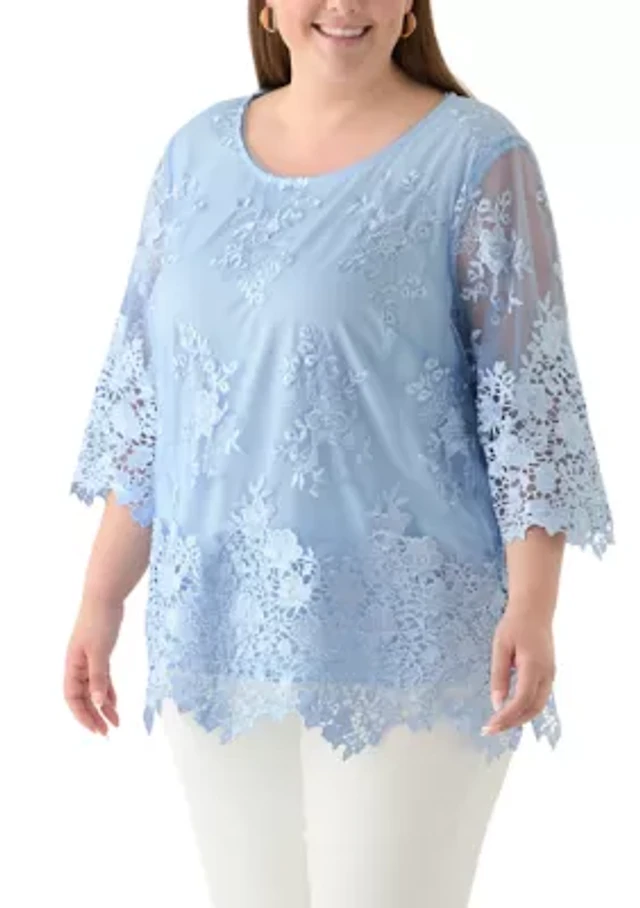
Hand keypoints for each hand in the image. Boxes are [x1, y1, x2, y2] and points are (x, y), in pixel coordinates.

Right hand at [63, 599, 122, 735]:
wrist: (105, 597)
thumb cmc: (99, 622)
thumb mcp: (99, 652)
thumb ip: (98, 677)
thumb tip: (99, 702)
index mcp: (72, 666)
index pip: (73, 697)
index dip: (82, 715)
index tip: (95, 729)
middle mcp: (78, 666)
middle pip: (83, 697)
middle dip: (93, 715)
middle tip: (106, 732)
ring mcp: (89, 660)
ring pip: (94, 689)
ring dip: (103, 706)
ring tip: (115, 722)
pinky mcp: (100, 654)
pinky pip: (102, 679)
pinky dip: (108, 691)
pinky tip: (115, 702)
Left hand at [481, 605, 555, 736]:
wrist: (534, 610)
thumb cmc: (515, 625)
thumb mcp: (501, 647)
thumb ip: (499, 676)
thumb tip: (497, 704)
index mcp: (534, 667)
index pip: (521, 700)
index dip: (506, 717)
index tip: (490, 726)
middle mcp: (546, 675)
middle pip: (532, 709)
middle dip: (512, 723)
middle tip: (490, 730)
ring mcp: (550, 675)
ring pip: (537, 706)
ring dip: (519, 718)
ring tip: (498, 724)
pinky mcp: (548, 674)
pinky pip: (539, 698)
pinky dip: (525, 709)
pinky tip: (511, 711)